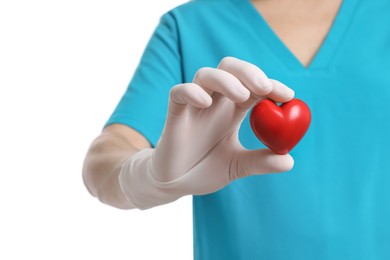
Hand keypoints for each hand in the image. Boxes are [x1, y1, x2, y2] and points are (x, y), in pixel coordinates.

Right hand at [119, 57, 294, 208]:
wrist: (175, 183)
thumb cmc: (205, 169)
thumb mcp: (237, 166)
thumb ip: (260, 162)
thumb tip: (290, 161)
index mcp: (233, 110)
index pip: (254, 87)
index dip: (271, 86)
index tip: (288, 95)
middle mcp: (215, 102)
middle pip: (230, 69)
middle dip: (249, 72)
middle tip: (264, 87)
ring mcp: (194, 106)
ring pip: (206, 74)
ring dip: (226, 79)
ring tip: (242, 95)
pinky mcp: (175, 114)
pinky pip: (178, 93)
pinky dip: (191, 92)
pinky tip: (206, 103)